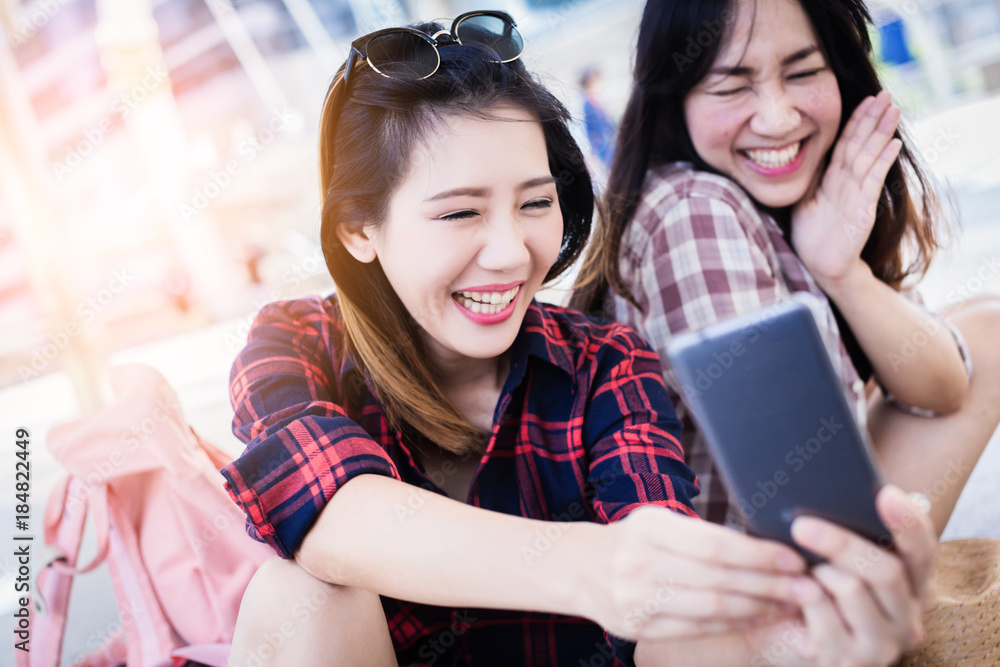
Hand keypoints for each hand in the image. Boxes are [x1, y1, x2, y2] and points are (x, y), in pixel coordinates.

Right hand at [588, 506, 806, 640]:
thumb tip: (765, 547)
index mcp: (648, 528)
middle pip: (717, 579)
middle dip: (768, 584)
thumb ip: (702, 534)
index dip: (758, 554)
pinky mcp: (638, 628)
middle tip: (807, 586)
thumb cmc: (633, 540)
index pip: (714, 544)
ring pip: (711, 608)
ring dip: (758, 607)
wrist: (580, 568)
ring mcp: (636, 599)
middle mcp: (639, 563)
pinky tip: (757, 617)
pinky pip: (697, 629)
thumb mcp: (659, 522)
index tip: (793, 558)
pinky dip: (733, 625)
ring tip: (789, 603)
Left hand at [743, 484, 935, 665]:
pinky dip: (802, 595)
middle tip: (801, 524)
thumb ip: (855, 532)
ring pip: (851, 589)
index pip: (924, 550)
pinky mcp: (849, 659)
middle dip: (841, 542)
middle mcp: (908, 618)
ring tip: (800, 567)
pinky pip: (822, 612)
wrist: (781, 631)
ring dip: (818, 572)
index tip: (885, 494)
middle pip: (886, 570)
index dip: (907, 522)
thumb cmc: (815, 584)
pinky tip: (792, 592)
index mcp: (913, 585)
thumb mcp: (837, 557)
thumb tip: (850, 494)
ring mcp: (882, 644)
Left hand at [791, 91, 901, 291]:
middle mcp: (847, 183)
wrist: (822, 265)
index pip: (845, 144)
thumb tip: (797, 156)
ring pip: (869, 157)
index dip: (854, 122)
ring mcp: (857, 194)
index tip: (864, 99)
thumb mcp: (803, 201)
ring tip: (893, 110)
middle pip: (861, 144)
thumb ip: (808, 179)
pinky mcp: (862, 208)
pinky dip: (882, 162)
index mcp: (832, 179)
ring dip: (881, 133)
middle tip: (886, 93)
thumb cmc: (811, 234)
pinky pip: (873, 181)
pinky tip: (892, 145)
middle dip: (872, 119)